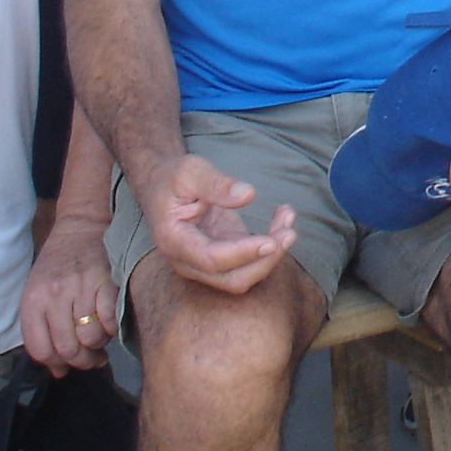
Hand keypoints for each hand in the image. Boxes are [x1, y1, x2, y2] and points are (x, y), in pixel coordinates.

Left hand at [20, 216, 117, 372]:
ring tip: (100, 337)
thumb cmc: (58, 265)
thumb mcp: (39, 293)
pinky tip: (110, 323)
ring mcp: (81, 287)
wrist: (82, 226)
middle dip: (82, 361)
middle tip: (91, 358)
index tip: (68, 364)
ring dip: (99, 344)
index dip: (57, 364)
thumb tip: (59, 372)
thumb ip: (43, 331)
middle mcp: (55, 295)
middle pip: (68, 348)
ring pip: (91, 337)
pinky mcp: (107, 280)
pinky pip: (110, 320)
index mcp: (33, 300)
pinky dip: (112, 328)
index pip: (41, 350)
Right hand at [138, 153, 296, 294]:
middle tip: (288, 233)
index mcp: (174, 241)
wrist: (162, 185)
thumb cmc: (173, 177)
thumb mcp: (191, 171)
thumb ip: (216, 184)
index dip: (243, 254)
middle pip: (230, 279)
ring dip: (272, 254)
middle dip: (264, 262)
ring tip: (288, 220)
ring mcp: (206, 261)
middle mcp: (188, 260)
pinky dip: (271, 243)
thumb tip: (247, 195)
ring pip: (244, 275)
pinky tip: (283, 217)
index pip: (211, 260)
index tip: (271, 241)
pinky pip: (251, 259)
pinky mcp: (224, 252)